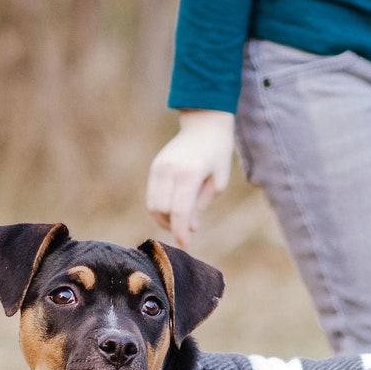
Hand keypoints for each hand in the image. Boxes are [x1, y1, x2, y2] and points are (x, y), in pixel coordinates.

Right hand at [145, 109, 234, 247]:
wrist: (204, 124)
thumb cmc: (217, 154)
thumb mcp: (218, 182)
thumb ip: (201, 205)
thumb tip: (188, 228)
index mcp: (189, 174)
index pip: (179, 211)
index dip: (180, 232)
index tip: (185, 245)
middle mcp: (170, 171)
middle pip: (162, 211)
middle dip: (172, 225)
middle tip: (186, 230)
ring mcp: (159, 168)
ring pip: (153, 205)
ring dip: (164, 218)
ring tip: (180, 220)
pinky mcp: (154, 167)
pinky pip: (152, 195)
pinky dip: (160, 207)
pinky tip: (174, 208)